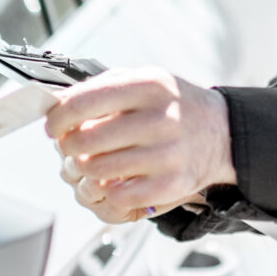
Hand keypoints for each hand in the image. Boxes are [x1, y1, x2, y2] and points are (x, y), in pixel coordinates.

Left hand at [45, 69, 234, 224]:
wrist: (222, 133)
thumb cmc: (175, 107)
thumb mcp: (145, 80)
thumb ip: (101, 88)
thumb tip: (56, 104)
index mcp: (150, 86)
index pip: (84, 102)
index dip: (59, 117)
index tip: (53, 126)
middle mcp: (161, 119)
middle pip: (86, 140)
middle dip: (69, 146)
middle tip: (72, 146)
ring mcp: (167, 154)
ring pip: (97, 170)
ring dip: (85, 169)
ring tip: (94, 162)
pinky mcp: (171, 185)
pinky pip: (118, 195)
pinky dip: (108, 190)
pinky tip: (116, 178)